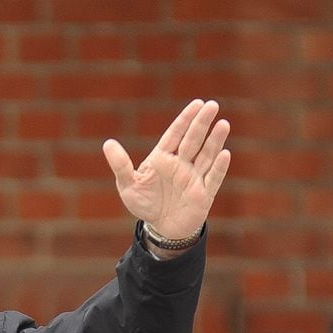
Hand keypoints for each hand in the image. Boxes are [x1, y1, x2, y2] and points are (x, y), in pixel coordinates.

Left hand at [103, 99, 231, 242]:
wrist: (161, 228)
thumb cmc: (145, 204)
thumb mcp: (128, 186)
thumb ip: (120, 165)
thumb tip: (107, 143)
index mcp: (163, 157)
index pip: (176, 134)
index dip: (186, 119)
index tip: (197, 103)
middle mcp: (182, 164)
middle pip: (193, 140)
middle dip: (202, 123)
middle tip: (212, 105)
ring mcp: (194, 178)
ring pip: (206, 155)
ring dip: (215, 140)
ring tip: (223, 124)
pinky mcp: (203, 194)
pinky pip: (213, 179)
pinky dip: (218, 167)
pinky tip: (224, 154)